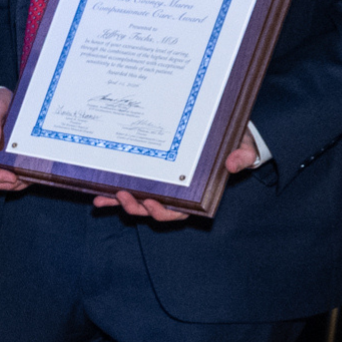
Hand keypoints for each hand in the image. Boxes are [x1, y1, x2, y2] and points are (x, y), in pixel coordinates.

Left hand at [95, 131, 258, 220]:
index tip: (152, 203)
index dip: (164, 213)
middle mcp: (176, 193)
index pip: (180, 212)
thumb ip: (243, 155)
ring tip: (106, 197)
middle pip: (153, 210)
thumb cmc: (234, 141)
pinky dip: (113, 194)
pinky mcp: (147, 174)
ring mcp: (159, 185)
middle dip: (136, 208)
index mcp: (197, 193)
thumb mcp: (243, 145)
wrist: (221, 129)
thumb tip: (233, 164)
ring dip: (120, 203)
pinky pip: (129, 187)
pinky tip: (98, 194)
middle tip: (124, 197)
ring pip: (137, 202)